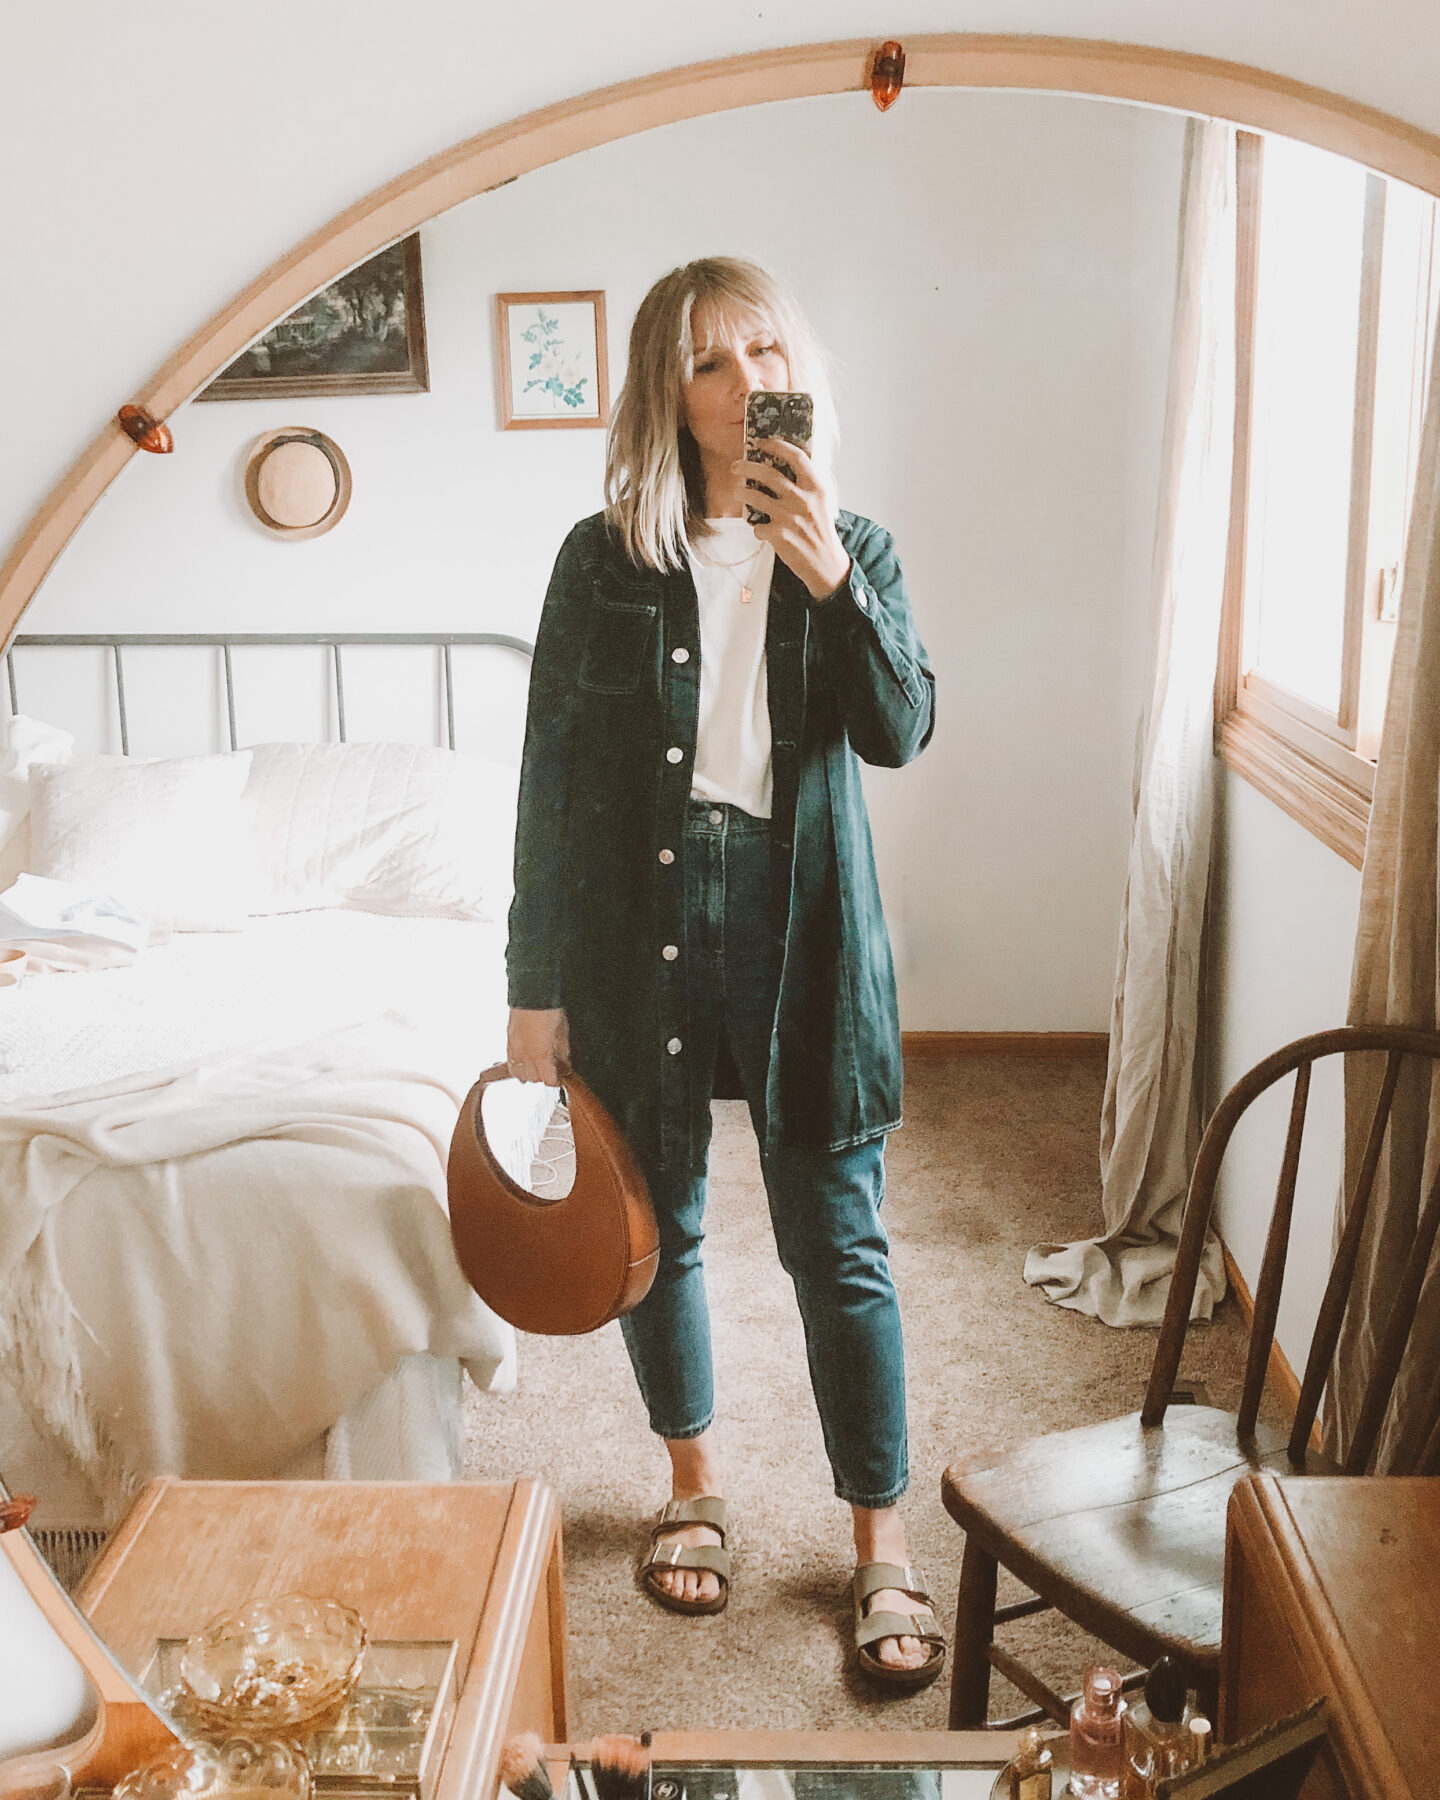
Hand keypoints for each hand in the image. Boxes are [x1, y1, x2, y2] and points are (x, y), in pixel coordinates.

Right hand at [507, 1007, 569, 1084]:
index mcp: (541, 1054)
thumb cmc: (548, 1010)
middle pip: (533, 1078)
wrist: (532, 993)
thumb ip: (562, 1053)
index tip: (559, 1078)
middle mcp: (525, 1055)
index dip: (556, 1081)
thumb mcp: (562, 1033)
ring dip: (528, 1073)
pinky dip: (518, 1064)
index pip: (548, 1080)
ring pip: (518, 1073)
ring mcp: (514, 1048)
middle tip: (551, 1069)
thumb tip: (565, 1065)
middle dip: (543, 1076)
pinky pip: (511, 1061)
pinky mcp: (508, 1040)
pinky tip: (524, 1060)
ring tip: (536, 1067)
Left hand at [733, 438, 851, 599]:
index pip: (796, 457)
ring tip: (738, 492)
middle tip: (735, 466)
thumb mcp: (821, 503)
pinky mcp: (779, 535)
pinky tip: (761, 529)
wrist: (826, 563)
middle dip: (746, 467)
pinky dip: (756, 527)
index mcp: (817, 488)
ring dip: (742, 493)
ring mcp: (790, 517)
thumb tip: (781, 466)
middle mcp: (803, 500)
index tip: (762, 442)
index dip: (777, 446)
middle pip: (768, 474)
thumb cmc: (820, 531)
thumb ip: (806, 485)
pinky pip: (757, 526)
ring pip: (755, 497)